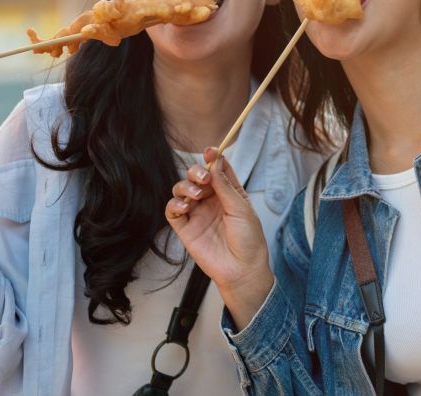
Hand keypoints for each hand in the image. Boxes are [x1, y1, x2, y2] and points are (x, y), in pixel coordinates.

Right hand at [165, 148, 273, 328]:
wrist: (242, 269)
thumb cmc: (249, 239)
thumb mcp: (241, 208)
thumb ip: (225, 186)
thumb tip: (214, 163)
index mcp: (229, 193)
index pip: (217, 170)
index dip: (212, 158)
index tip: (210, 151)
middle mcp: (211, 201)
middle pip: (196, 177)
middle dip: (196, 172)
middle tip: (203, 179)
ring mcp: (197, 213)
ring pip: (181, 190)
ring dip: (185, 187)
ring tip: (196, 196)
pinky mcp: (185, 228)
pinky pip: (172, 210)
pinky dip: (174, 204)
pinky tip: (185, 207)